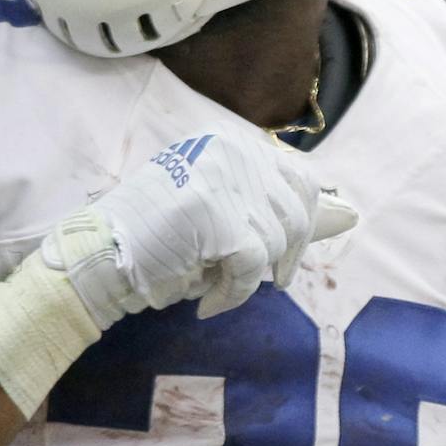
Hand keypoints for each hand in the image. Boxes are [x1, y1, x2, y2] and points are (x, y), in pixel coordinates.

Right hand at [47, 130, 357, 324]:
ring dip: (250, 276)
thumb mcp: (215, 204)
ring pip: (276, 241)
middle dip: (290, 252)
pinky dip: (233, 293)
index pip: (300, 176)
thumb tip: (347, 215)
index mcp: (230, 143)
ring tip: (214, 283)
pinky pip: (252, 268)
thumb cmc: (154, 239)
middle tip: (274, 280)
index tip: (292, 254)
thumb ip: (264, 202)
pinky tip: (207, 302)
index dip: (306, 220)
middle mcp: (231, 152)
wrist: (98, 258)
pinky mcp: (220, 218)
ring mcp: (226, 182)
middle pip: (299, 207)